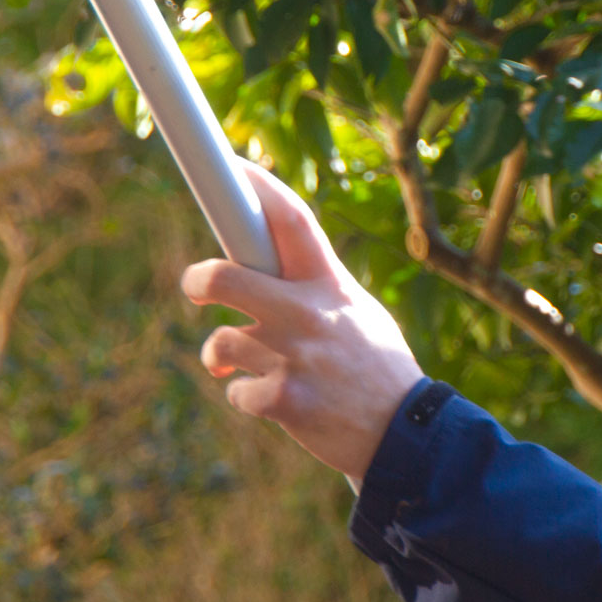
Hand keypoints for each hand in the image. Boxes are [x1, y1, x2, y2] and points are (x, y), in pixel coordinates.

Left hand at [180, 159, 424, 480]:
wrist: (407, 432)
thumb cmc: (377, 366)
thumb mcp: (358, 311)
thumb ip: (316, 286)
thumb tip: (265, 263)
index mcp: (330, 283)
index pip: (291, 219)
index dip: (256, 188)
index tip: (233, 168)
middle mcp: (309, 312)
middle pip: (225, 278)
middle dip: (198, 279)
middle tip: (195, 286)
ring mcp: (295, 356)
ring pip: (222, 341)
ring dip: (223, 356)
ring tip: (242, 366)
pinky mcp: (285, 400)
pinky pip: (236, 390)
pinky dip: (245, 395)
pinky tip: (273, 401)